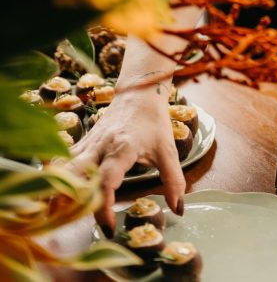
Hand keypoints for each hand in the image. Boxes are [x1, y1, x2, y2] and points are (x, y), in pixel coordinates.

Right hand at [69, 88, 184, 233]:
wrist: (139, 92)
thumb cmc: (153, 121)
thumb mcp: (168, 150)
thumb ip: (174, 180)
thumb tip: (177, 208)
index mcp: (122, 148)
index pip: (106, 181)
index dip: (104, 206)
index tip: (108, 226)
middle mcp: (101, 146)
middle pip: (76, 175)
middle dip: (71, 200)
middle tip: (74, 224)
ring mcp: (89, 143)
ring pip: (65, 167)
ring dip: (60, 188)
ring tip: (59, 212)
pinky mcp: (82, 142)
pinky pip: (64, 160)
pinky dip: (58, 176)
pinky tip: (57, 192)